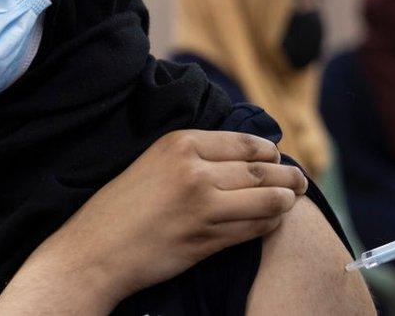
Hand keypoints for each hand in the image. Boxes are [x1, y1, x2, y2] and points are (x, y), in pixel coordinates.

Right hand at [0, 129, 305, 313]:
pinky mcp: (206, 239)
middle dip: (288, 175)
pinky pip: (252, 228)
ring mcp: (202, 206)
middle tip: (300, 180)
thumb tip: (243, 153)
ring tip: (293, 199)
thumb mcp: (153, 162)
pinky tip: (272, 222)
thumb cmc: (120, 207)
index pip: (245, 142)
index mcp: (180, 143)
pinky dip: (268, 224)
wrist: (94, 251)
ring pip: (265, 199)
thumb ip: (193, 155)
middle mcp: (194, 170)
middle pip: (261, 169)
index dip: (270, 151)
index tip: (278, 156)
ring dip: (286, 200)